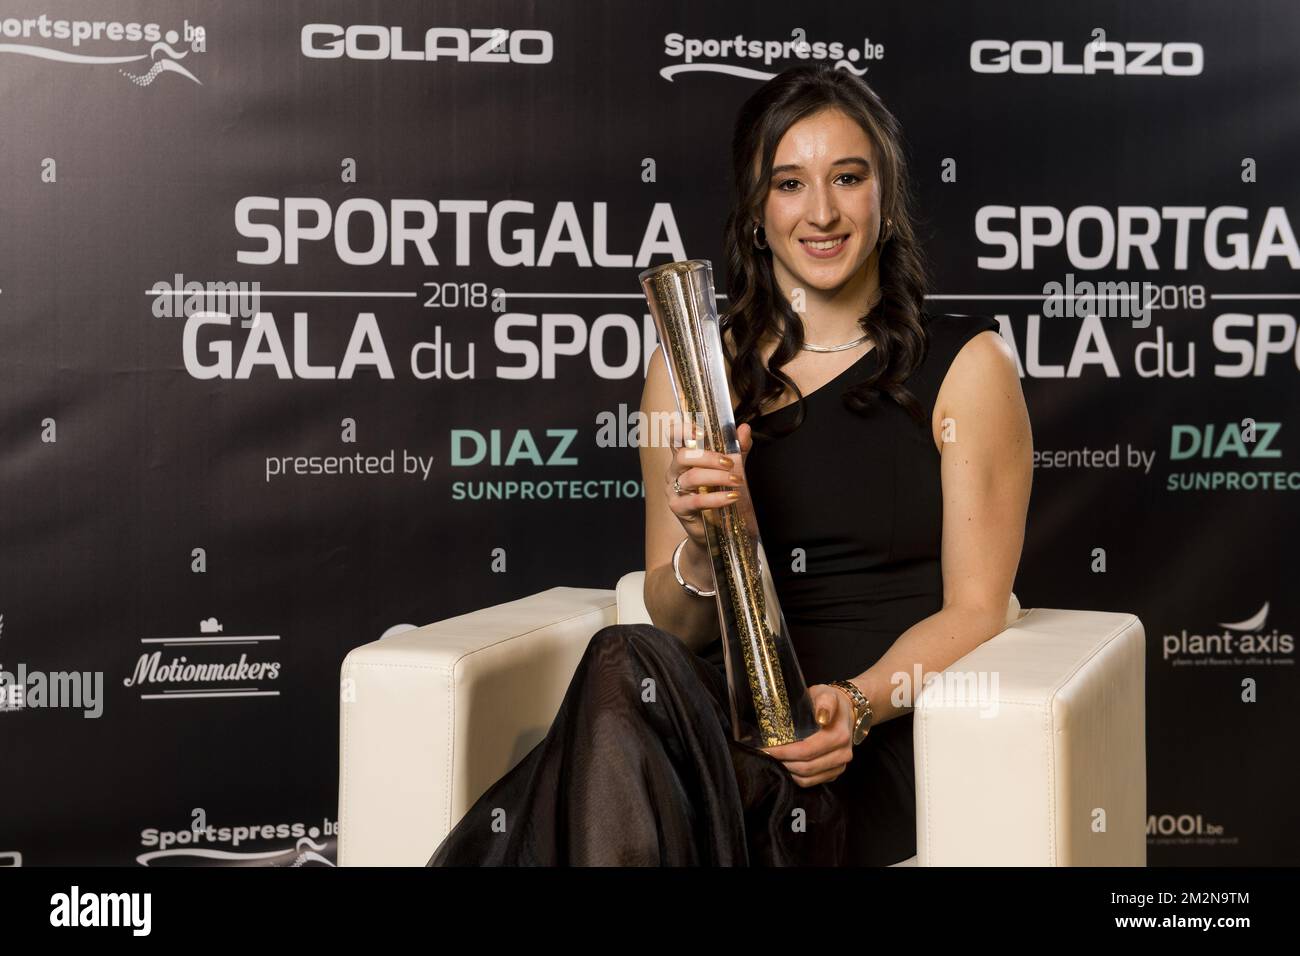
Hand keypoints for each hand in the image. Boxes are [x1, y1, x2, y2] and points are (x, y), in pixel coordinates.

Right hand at [665, 418, 754, 553]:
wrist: (717, 528)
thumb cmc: (719, 494)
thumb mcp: (731, 469)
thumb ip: (737, 449)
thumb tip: (744, 429)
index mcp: (685, 457)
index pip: (675, 437)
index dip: (682, 430)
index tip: (699, 430)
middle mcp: (675, 470)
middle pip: (684, 455)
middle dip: (709, 457)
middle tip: (730, 463)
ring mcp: (674, 489)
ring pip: (692, 477)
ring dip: (718, 477)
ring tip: (737, 482)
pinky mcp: (678, 507)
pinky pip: (696, 500)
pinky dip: (716, 498)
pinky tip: (731, 497)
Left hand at [758, 684, 854, 786]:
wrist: (846, 711)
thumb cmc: (831, 701)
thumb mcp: (826, 694)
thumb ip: (825, 703)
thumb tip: (822, 718)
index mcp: (839, 736)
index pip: (806, 750)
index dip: (784, 752)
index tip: (765, 748)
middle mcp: (842, 754)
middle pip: (806, 767)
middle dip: (782, 763)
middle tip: (764, 756)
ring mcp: (840, 766)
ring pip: (808, 778)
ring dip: (788, 772)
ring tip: (772, 761)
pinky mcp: (835, 773)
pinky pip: (813, 782)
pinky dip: (796, 777)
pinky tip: (786, 766)